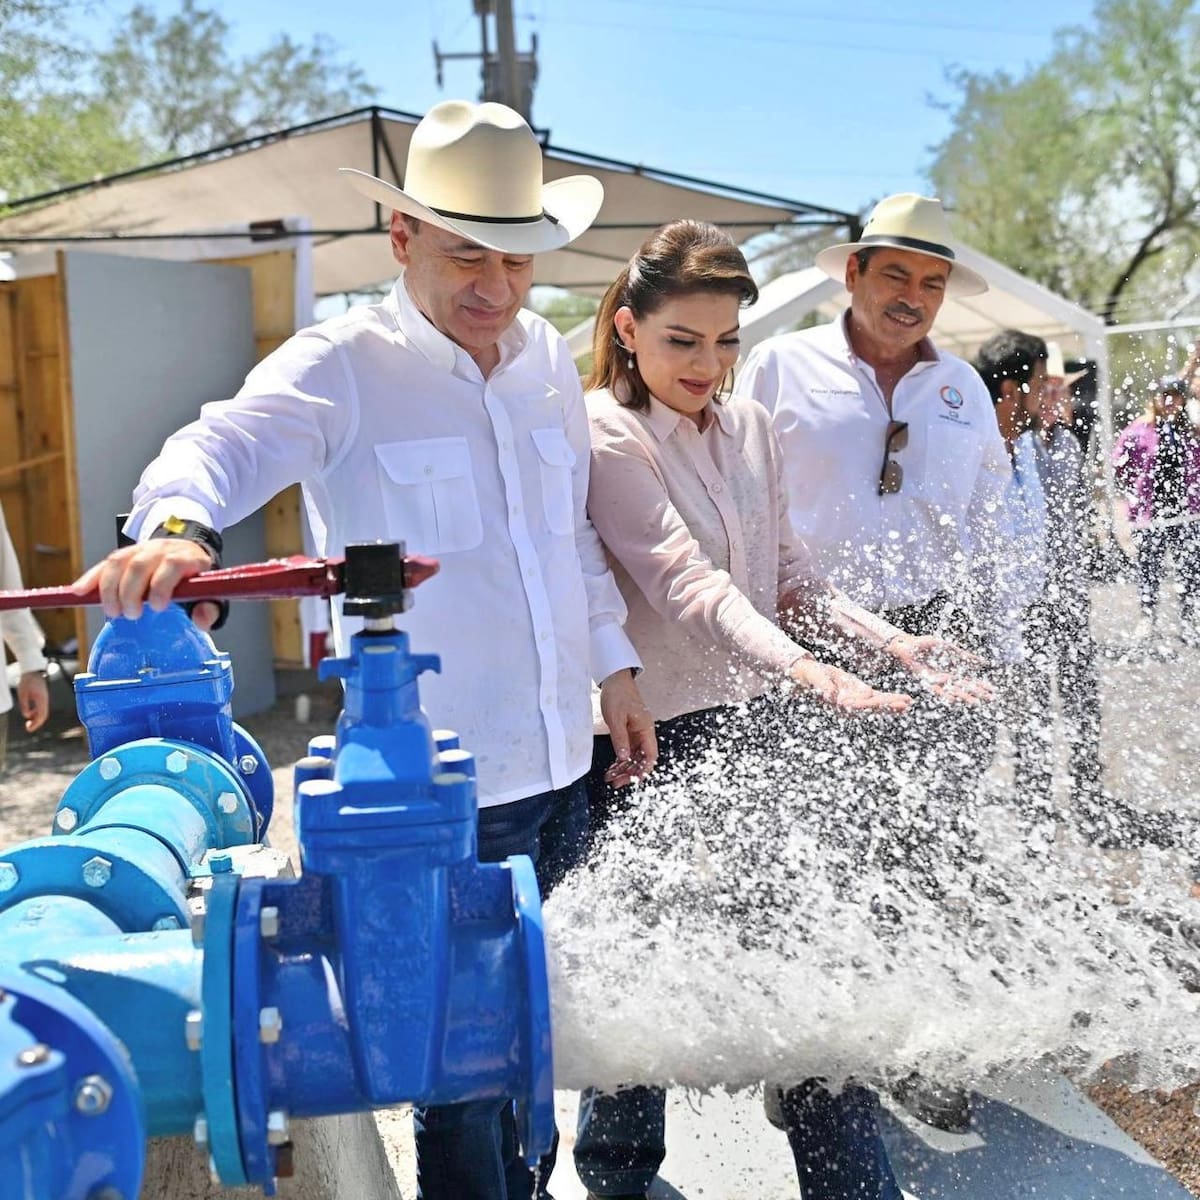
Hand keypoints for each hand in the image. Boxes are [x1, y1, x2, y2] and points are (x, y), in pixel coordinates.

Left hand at [16, 671, 48, 732]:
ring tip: (28, 722)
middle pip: (44, 716)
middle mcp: (45, 700)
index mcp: (42, 699)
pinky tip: (30, 714)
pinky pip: (41, 709)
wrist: (33, 672)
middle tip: (28, 728)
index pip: (42, 715)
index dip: (36, 724)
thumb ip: (25, 705)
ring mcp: (45, 699)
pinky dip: (36, 714)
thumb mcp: (22, 694)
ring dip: (36, 719)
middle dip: (37, 723)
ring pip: (43, 713)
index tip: (29, 728)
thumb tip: (27, 716)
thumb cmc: (27, 681)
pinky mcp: (43, 698)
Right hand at [72, 539, 214, 622]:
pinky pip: (104, 564)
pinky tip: (79, 592)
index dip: (162, 584)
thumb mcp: (210, 593)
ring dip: (110, 588)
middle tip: (131, 615)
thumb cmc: (196, 578)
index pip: (171, 564)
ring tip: (112, 612)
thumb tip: (202, 619)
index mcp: (186, 557)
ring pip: (118, 562)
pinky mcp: (124, 555)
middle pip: (139, 564)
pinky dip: (91, 578)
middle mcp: (161, 549)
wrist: (186, 552)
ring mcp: (140, 549)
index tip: (158, 606)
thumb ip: (209, 608)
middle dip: (131, 592)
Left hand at [598, 669, 657, 786]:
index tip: (633, 780)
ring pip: (633, 757)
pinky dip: (620, 760)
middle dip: (630, 772)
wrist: (615, 680)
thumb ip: (620, 739)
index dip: (644, 769)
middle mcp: (644, 733)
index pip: (650, 755)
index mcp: (646, 729)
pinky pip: (627, 750)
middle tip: (616, 782)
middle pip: (641, 759)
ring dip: (624, 768)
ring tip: (610, 778)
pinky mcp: (628, 732)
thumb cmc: (618, 695)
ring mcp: (636, 733)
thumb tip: (624, 758)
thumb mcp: (616, 718)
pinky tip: (611, 768)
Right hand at [789, 658, 910, 713]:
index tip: (887, 704)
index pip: (861, 706)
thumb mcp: (815, 678)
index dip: (876, 705)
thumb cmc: (809, 676)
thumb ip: (823, 686)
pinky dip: (889, 699)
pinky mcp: (859, 693)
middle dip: (889, 705)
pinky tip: (901, 699)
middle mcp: (850, 705)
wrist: (806, 674)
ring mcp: (856, 700)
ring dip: (892, 703)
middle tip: (906, 704)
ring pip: (878, 703)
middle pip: (873, 707)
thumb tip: (831, 695)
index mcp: (841, 703)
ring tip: (908, 703)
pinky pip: (876, 697)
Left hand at [885, 634, 993, 705]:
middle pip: (965, 689)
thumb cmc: (926, 645)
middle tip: (991, 700)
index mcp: (953, 671)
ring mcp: (937, 681)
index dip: (982, 686)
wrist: (908, 645)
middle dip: (978, 694)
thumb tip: (983, 662)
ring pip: (953, 692)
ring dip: (964, 697)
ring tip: (976, 702)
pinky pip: (938, 690)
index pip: (971, 681)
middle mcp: (947, 679)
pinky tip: (954, 700)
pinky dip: (946, 695)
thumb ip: (964, 656)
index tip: (993, 691)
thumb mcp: (949, 649)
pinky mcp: (927, 682)